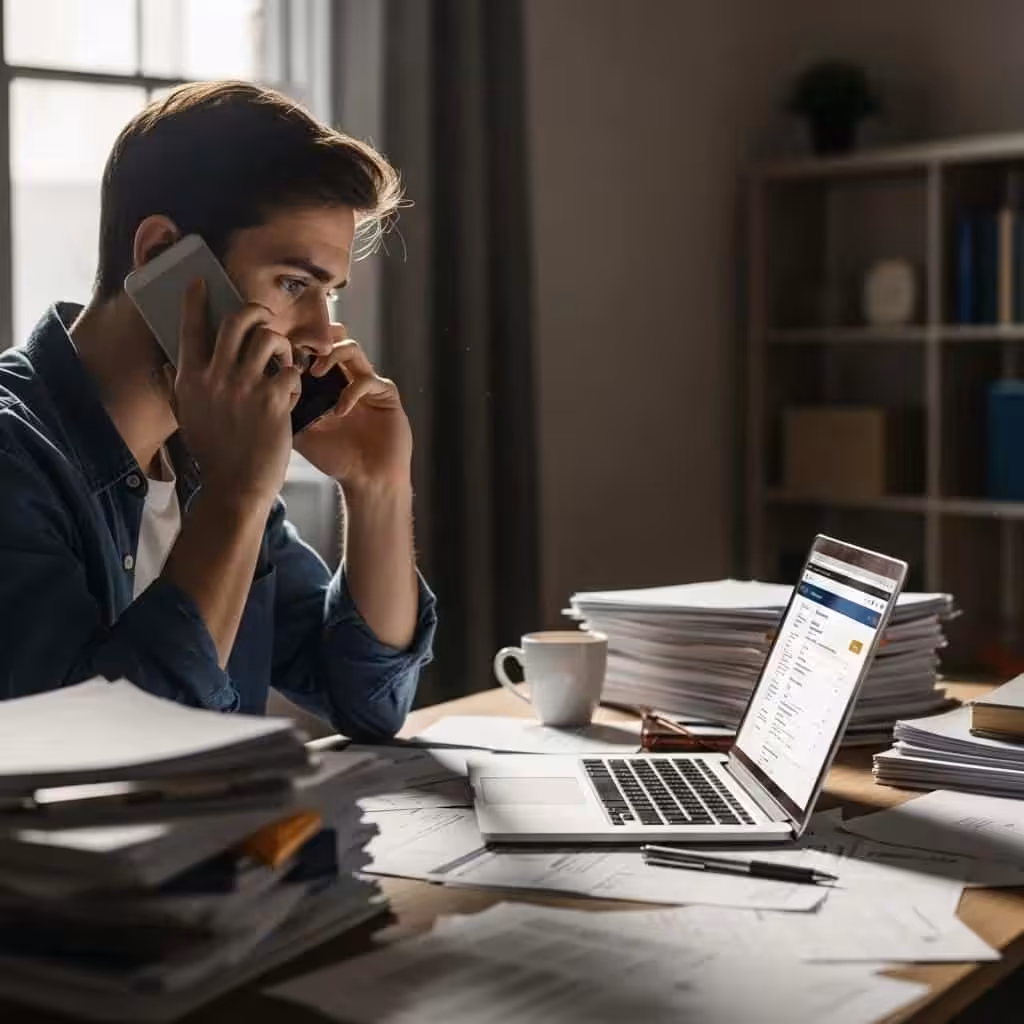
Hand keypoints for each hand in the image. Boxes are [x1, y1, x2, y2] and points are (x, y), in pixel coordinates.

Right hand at [172, 280, 300, 507]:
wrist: (236, 486)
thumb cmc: (213, 454)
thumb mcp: (186, 418)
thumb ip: (176, 389)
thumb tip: (164, 367)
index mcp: (191, 379)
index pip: (190, 329)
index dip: (194, 301)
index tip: (199, 282)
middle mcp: (216, 377)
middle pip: (237, 320)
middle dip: (254, 312)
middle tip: (263, 320)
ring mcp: (245, 387)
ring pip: (268, 338)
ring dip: (280, 345)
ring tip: (282, 361)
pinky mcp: (273, 400)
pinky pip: (290, 371)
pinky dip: (295, 377)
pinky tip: (293, 391)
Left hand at [293, 325, 412, 490]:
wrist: (368, 480)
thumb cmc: (336, 459)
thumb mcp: (301, 433)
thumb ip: (287, 410)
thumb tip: (260, 390)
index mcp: (328, 383)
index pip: (314, 350)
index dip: (300, 345)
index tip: (282, 351)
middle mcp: (348, 378)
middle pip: (335, 338)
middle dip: (318, 339)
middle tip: (302, 352)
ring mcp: (368, 384)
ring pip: (352, 349)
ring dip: (332, 356)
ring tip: (317, 374)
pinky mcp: (386, 393)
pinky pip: (367, 380)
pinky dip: (351, 391)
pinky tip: (340, 411)